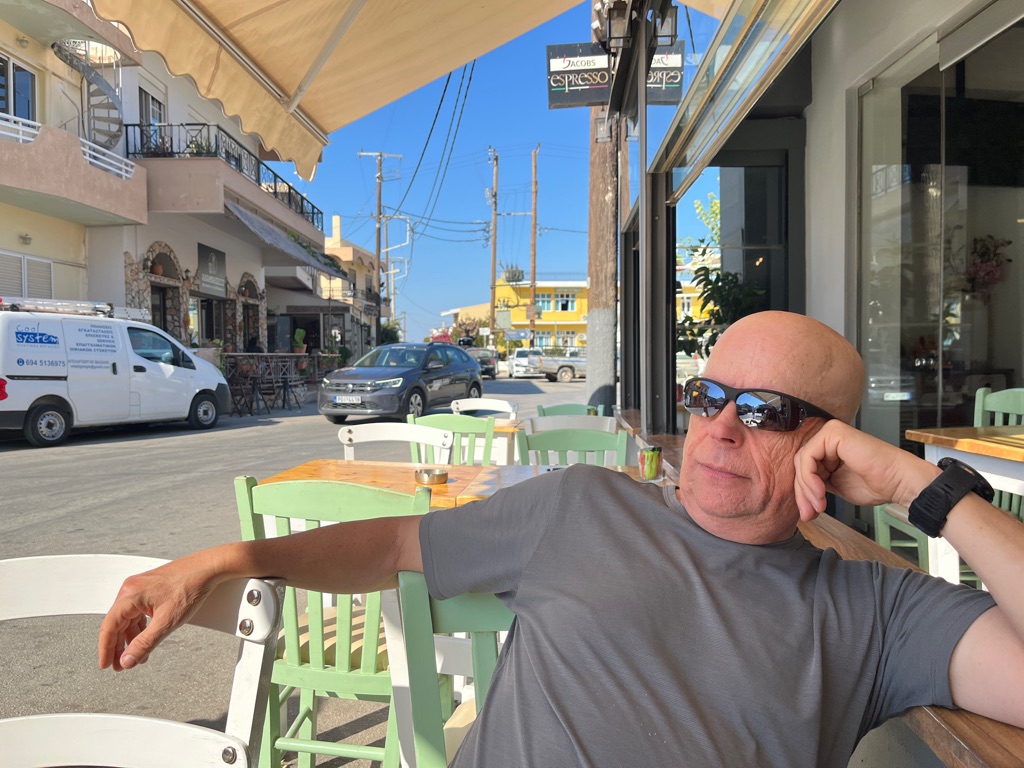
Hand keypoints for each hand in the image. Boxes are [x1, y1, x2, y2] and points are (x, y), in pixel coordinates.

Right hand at [98, 553, 224, 671]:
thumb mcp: (166, 622)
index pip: (109, 627)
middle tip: (120, 666)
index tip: (105, 665)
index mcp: (130, 595)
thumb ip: (145, 643)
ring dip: (131, 638)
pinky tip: (145, 639)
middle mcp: (131, 589)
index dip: (106, 649)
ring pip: (128, 618)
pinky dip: (141, 628)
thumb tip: (127, 660)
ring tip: (136, 657)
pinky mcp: (150, 589)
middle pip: (117, 623)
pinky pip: (138, 612)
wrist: (208, 569)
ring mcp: (140, 587)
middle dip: (118, 647)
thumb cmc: (190, 587)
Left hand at [792, 420, 938, 519]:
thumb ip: (817, 485)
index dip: (803, 493)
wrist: (899, 481)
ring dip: (807, 489)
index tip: (809, 513)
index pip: (803, 468)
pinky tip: (820, 492)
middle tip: (809, 513)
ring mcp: (830, 433)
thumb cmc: (876, 483)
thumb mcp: (836, 486)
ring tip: (819, 505)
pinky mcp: (833, 433)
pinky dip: (809, 478)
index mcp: (828, 449)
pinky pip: (808, 456)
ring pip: (801, 462)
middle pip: (800, 465)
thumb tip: (800, 500)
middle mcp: (828, 438)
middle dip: (802, 493)